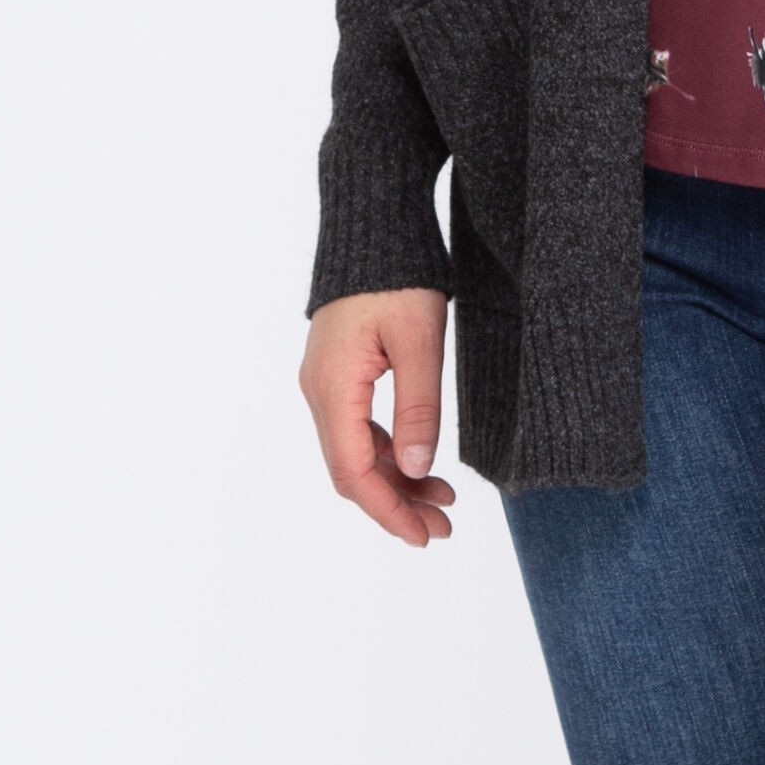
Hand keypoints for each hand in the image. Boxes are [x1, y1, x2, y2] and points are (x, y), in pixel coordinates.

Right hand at [301, 289, 457, 546]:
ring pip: (357, 453)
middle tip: (444, 528)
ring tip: (443, 501)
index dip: (388, 511)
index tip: (425, 535)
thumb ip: (419, 409)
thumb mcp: (421, 342)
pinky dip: (390, 454)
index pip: (353, 472)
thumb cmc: (399, 278)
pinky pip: (359, 430)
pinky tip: (421, 466)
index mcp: (333, 388)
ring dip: (396, 482)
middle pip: (352, 470)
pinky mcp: (339, 376)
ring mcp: (327, 385)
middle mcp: (320, 392)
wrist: (374, 229)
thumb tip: (417, 471)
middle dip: (396, 505)